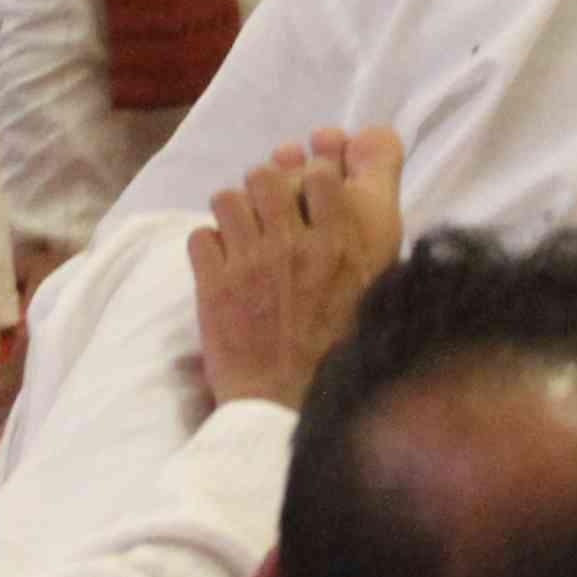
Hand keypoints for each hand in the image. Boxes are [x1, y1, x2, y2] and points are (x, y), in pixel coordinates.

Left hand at [189, 125, 406, 412]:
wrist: (291, 406)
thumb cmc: (342, 350)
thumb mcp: (376, 286)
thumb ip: (367, 231)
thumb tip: (347, 180)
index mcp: (346, 244)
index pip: (320, 170)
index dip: (309, 174)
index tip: (305, 193)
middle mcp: (300, 245)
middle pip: (267, 174)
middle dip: (265, 189)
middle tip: (266, 214)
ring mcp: (253, 263)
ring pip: (228, 197)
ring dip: (234, 213)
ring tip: (241, 237)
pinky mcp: (215, 285)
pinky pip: (200, 235)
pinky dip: (208, 247)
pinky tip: (222, 266)